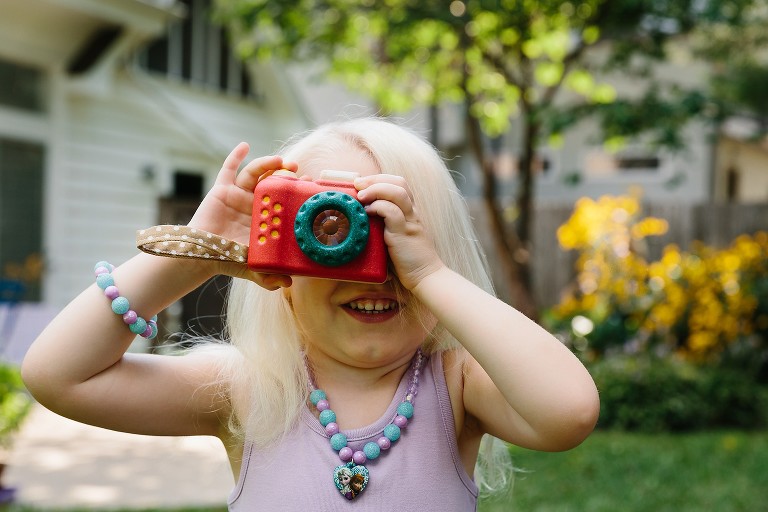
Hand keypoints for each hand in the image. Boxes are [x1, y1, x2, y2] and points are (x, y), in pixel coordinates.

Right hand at [188, 143, 296, 288]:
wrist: (200, 256)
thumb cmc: (227, 260)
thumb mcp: (253, 269)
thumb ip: (269, 277)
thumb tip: (288, 284)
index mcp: (265, 218)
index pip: (284, 200)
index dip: (296, 192)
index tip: (310, 186)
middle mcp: (254, 203)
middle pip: (273, 182)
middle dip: (286, 173)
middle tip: (298, 169)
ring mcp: (239, 195)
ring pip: (256, 173)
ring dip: (268, 163)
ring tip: (280, 160)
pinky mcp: (222, 190)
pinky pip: (228, 169)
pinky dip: (235, 156)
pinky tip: (244, 145)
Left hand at [355, 175, 444, 289]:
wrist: (426, 277)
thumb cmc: (408, 260)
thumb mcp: (395, 236)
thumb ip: (384, 225)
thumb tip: (360, 218)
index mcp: (410, 212)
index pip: (399, 184)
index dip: (380, 178)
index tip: (362, 183)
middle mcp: (412, 213)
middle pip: (398, 182)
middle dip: (375, 179)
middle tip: (357, 184)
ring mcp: (409, 222)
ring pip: (397, 192)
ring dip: (376, 189)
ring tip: (360, 196)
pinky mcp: (404, 233)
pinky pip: (392, 212)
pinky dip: (378, 207)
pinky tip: (367, 212)